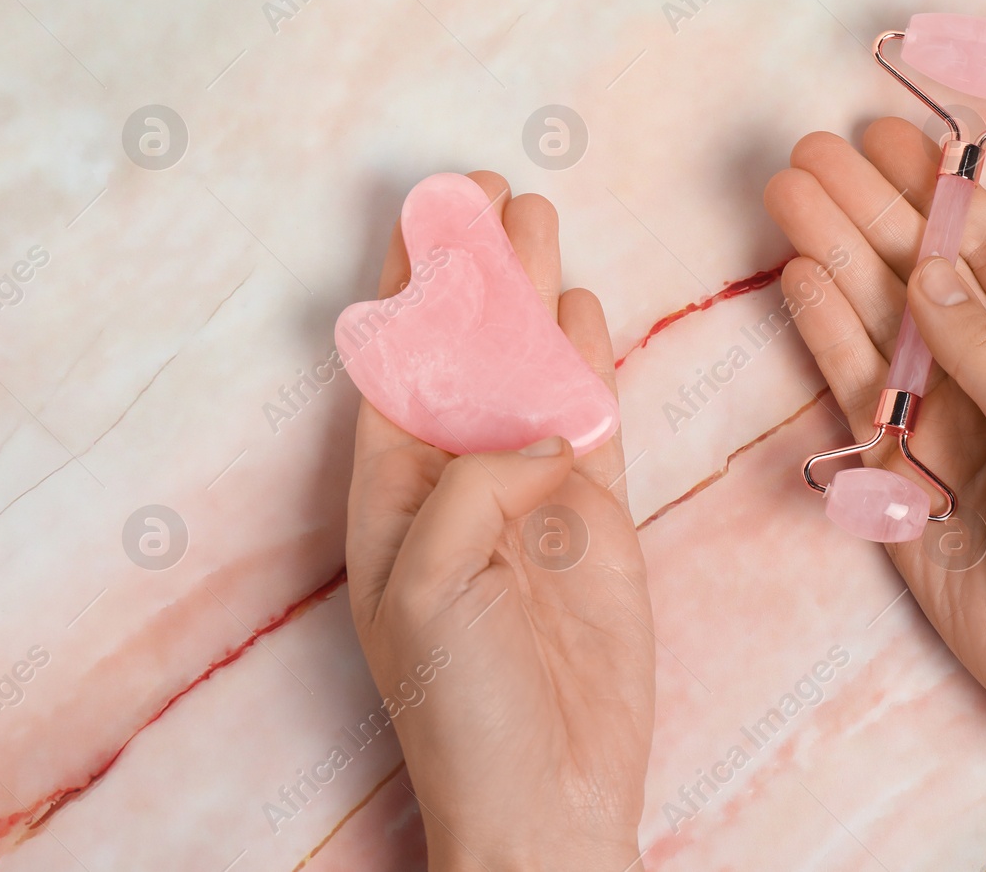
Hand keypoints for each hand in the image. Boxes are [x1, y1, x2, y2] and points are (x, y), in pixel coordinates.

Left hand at [346, 172, 653, 871]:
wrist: (548, 791)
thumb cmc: (458, 704)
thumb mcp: (430, 583)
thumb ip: (475, 482)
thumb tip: (542, 417)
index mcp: (390, 491)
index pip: (398, 362)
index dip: (413, 283)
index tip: (431, 209)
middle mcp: (457, 479)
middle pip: (469, 350)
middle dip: (477, 272)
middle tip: (493, 192)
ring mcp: (531, 494)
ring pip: (533, 373)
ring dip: (535, 300)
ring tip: (539, 224)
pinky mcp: (595, 517)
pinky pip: (591, 420)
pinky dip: (589, 366)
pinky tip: (585, 312)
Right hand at [766, 120, 985, 868]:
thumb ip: (984, 349)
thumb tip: (925, 269)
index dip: (933, 190)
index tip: (883, 137)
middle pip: (917, 273)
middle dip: (865, 210)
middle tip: (807, 152)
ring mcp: (941, 417)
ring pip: (876, 322)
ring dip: (831, 257)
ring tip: (786, 194)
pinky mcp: (896, 471)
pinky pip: (854, 392)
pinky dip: (826, 337)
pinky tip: (797, 280)